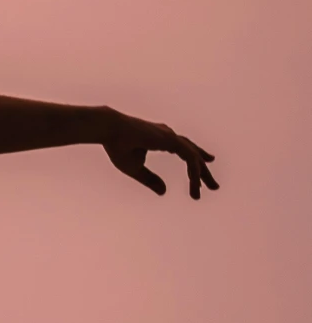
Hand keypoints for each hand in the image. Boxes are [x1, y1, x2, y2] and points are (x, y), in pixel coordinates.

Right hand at [102, 112, 218, 198]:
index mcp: (162, 139)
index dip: (195, 162)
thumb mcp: (135, 169)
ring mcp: (171, 136)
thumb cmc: (118, 146)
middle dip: (204, 171)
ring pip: (194, 157)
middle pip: (193, 153)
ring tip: (210, 189)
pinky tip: (196, 184)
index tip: (204, 173)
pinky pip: (189, 158)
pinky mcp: (171, 140)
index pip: (185, 150)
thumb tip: (165, 192)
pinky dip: (194, 172)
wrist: (109, 130)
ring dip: (202, 175)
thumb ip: (151, 180)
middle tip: (214, 187)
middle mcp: (169, 136)